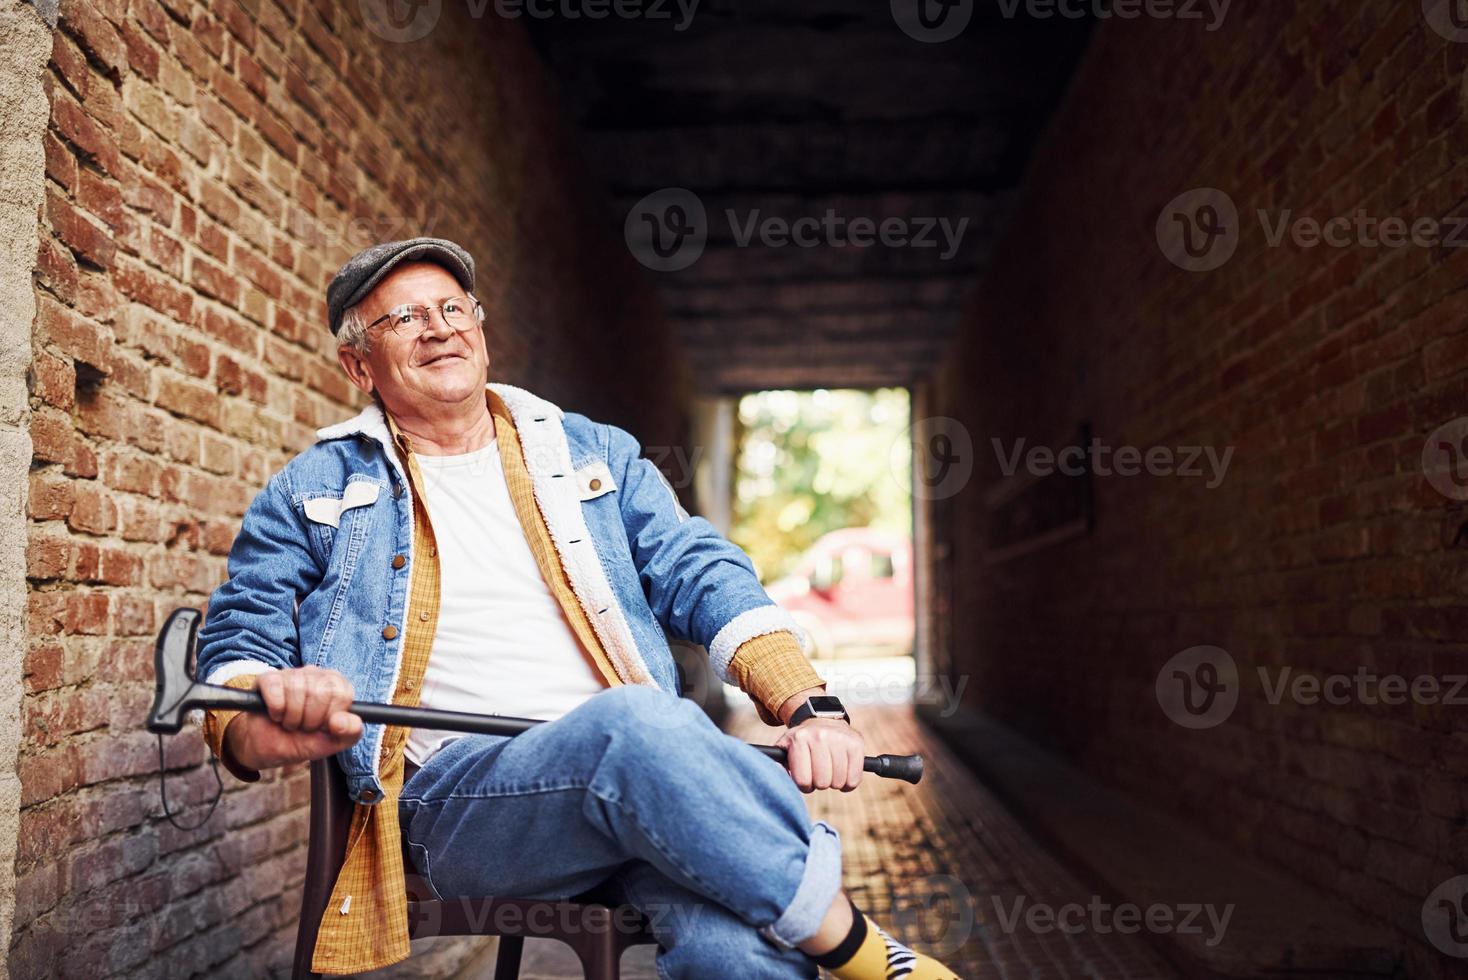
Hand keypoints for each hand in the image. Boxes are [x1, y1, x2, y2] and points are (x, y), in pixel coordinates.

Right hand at [223, 666, 362, 770]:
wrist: (270, 750)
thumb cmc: (304, 740)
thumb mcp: (333, 742)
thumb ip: (351, 732)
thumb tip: (341, 720)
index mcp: (336, 684)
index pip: (342, 694)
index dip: (330, 717)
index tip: (323, 725)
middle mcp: (315, 673)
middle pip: (320, 693)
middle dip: (311, 720)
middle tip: (304, 725)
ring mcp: (291, 673)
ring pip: (297, 692)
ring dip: (292, 718)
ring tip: (290, 722)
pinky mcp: (267, 678)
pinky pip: (275, 690)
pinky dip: (276, 710)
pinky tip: (276, 714)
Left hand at [775, 717, 863, 792]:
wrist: (822, 719)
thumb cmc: (802, 741)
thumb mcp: (785, 747)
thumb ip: (777, 765)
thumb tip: (777, 780)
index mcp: (799, 739)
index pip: (803, 781)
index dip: (804, 785)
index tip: (805, 778)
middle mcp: (820, 736)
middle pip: (822, 783)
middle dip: (819, 784)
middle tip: (818, 774)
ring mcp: (840, 739)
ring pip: (839, 782)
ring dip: (834, 783)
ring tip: (829, 771)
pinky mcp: (856, 744)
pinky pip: (854, 779)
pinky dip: (849, 783)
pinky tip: (842, 773)